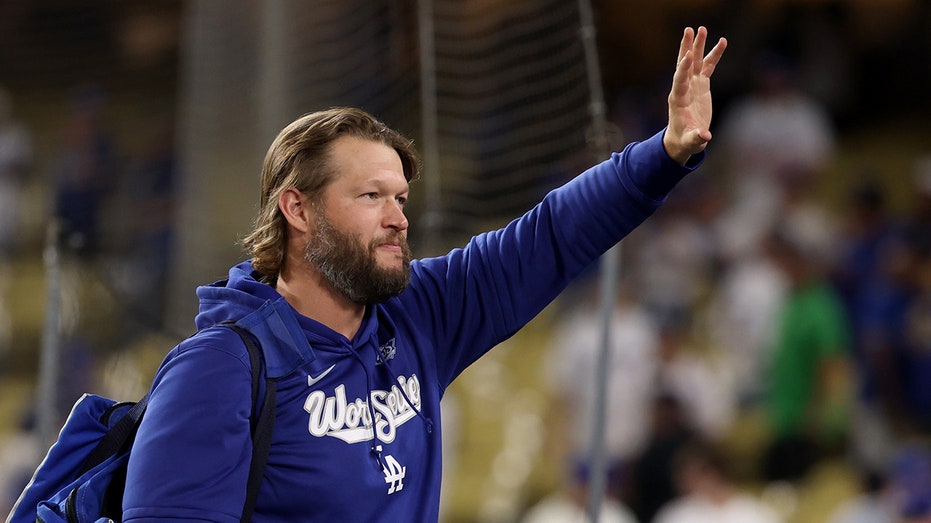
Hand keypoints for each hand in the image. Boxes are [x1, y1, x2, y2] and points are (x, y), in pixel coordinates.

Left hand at [663, 26, 726, 164]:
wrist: (684, 138)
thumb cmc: (686, 140)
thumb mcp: (691, 141)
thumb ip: (696, 138)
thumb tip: (705, 137)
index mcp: (678, 99)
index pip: (679, 80)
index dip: (683, 69)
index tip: (687, 57)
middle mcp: (683, 88)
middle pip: (684, 64)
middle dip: (686, 48)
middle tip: (689, 30)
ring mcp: (692, 85)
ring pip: (695, 62)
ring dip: (699, 46)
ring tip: (702, 29)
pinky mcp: (701, 85)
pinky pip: (707, 66)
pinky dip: (714, 55)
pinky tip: (723, 41)